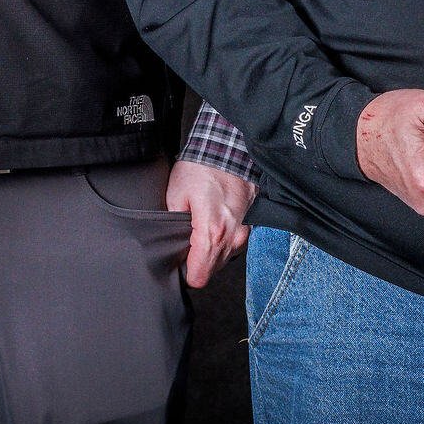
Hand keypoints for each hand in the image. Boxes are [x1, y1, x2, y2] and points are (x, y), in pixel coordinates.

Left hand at [166, 159, 255, 287]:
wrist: (226, 147)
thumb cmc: (200, 168)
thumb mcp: (175, 196)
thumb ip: (174, 228)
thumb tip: (174, 248)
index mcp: (211, 232)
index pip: (200, 275)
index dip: (186, 273)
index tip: (179, 263)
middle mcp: (232, 236)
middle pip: (212, 270)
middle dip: (198, 261)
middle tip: (187, 241)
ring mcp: (244, 231)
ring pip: (224, 258)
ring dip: (212, 250)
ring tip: (200, 229)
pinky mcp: (250, 224)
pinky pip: (234, 243)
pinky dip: (223, 239)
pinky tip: (214, 222)